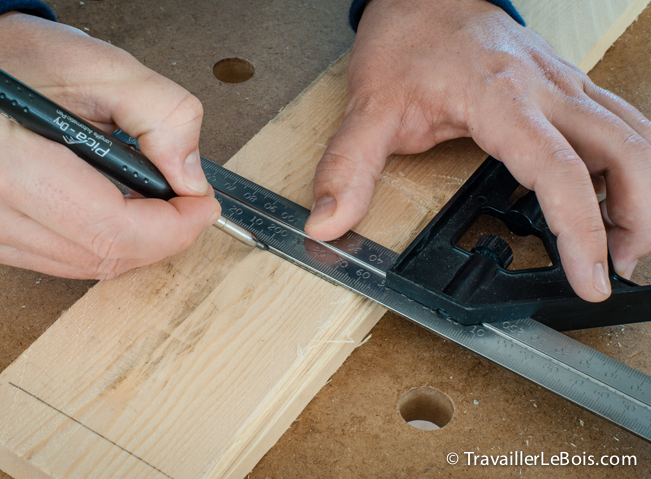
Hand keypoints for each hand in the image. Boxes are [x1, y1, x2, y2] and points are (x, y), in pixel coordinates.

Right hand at [0, 13, 219, 278]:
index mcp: (8, 162)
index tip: (204, 205)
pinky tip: (121, 208)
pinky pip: (73, 261)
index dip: (172, 228)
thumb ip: (165, 116)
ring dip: (140, 240)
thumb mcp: (109, 68)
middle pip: (106, 255)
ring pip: (94, 265)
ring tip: (154, 198)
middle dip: (164, 236)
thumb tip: (191, 180)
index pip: (111, 229)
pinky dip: (111, 241)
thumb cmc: (31, 61)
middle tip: (190, 203)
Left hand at [305, 0, 650, 301]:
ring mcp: (563, 84)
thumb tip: (327, 225)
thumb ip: (348, 168)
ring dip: (643, 192)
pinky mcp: (566, 85)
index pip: (559, 170)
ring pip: (634, 135)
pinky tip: (615, 194)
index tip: (590, 278)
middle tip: (618, 270)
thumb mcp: (368, 108)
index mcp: (501, 99)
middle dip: (637, 218)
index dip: (582, 230)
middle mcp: (546, 90)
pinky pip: (619, 122)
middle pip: (625, 152)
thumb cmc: (403, 44)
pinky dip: (629, 164)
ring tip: (625, 243)